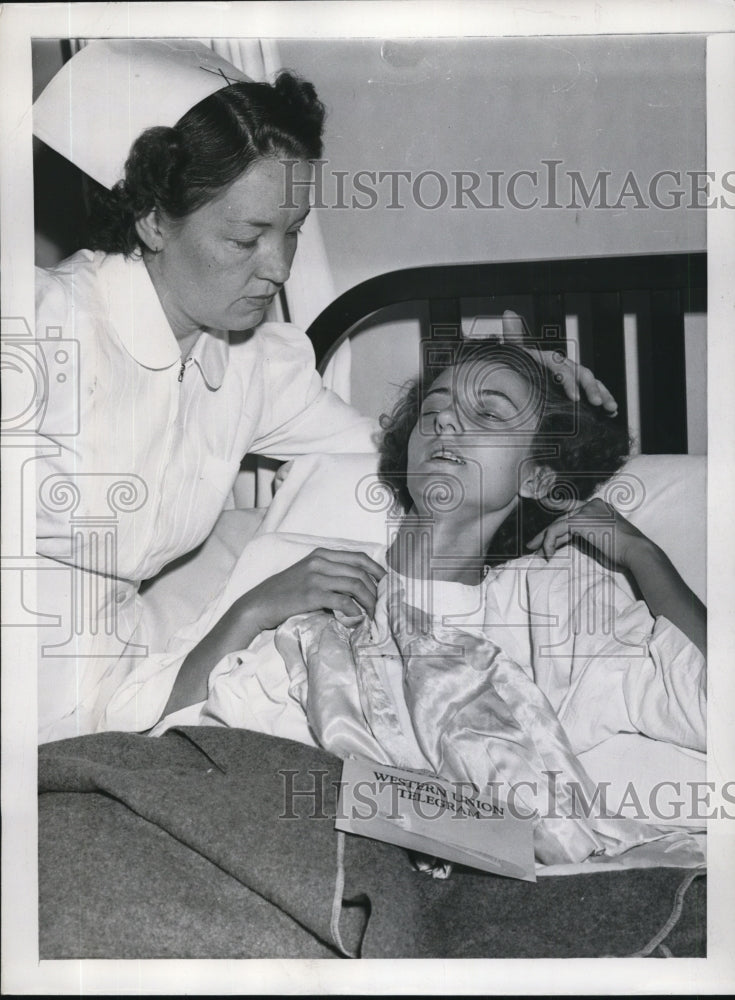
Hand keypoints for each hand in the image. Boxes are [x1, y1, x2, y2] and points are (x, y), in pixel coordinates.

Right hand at [240, 547, 385, 630]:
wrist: (259, 604)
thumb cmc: (284, 592)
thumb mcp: (307, 573)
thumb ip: (329, 573)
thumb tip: (357, 584)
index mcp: (320, 554)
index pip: (359, 557)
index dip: (377, 570)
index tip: (387, 583)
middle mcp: (319, 561)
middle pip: (360, 572)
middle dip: (376, 589)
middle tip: (383, 604)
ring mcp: (315, 577)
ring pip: (355, 585)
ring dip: (369, 601)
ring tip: (374, 614)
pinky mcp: (311, 595)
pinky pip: (342, 601)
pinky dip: (354, 610)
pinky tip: (357, 618)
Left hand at [501, 310, 617, 414]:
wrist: (520, 385)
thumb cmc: (520, 368)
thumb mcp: (515, 355)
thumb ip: (514, 336)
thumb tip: (509, 313)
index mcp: (551, 361)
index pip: (562, 369)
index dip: (569, 382)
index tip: (574, 398)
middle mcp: (565, 368)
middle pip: (582, 376)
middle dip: (592, 389)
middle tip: (596, 403)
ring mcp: (574, 379)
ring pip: (592, 384)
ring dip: (604, 394)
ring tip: (611, 408)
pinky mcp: (580, 391)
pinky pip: (596, 393)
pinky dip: (606, 400)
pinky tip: (612, 412)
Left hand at [526, 498, 652, 570]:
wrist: (637, 552)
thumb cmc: (624, 552)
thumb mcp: (602, 540)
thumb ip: (586, 536)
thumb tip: (568, 540)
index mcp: (600, 507)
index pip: (573, 511)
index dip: (556, 511)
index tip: (543, 510)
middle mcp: (592, 504)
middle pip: (563, 518)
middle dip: (546, 533)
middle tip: (533, 545)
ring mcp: (587, 510)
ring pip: (557, 524)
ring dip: (544, 539)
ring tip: (535, 551)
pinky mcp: (580, 520)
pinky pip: (556, 530)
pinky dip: (549, 542)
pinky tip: (548, 554)